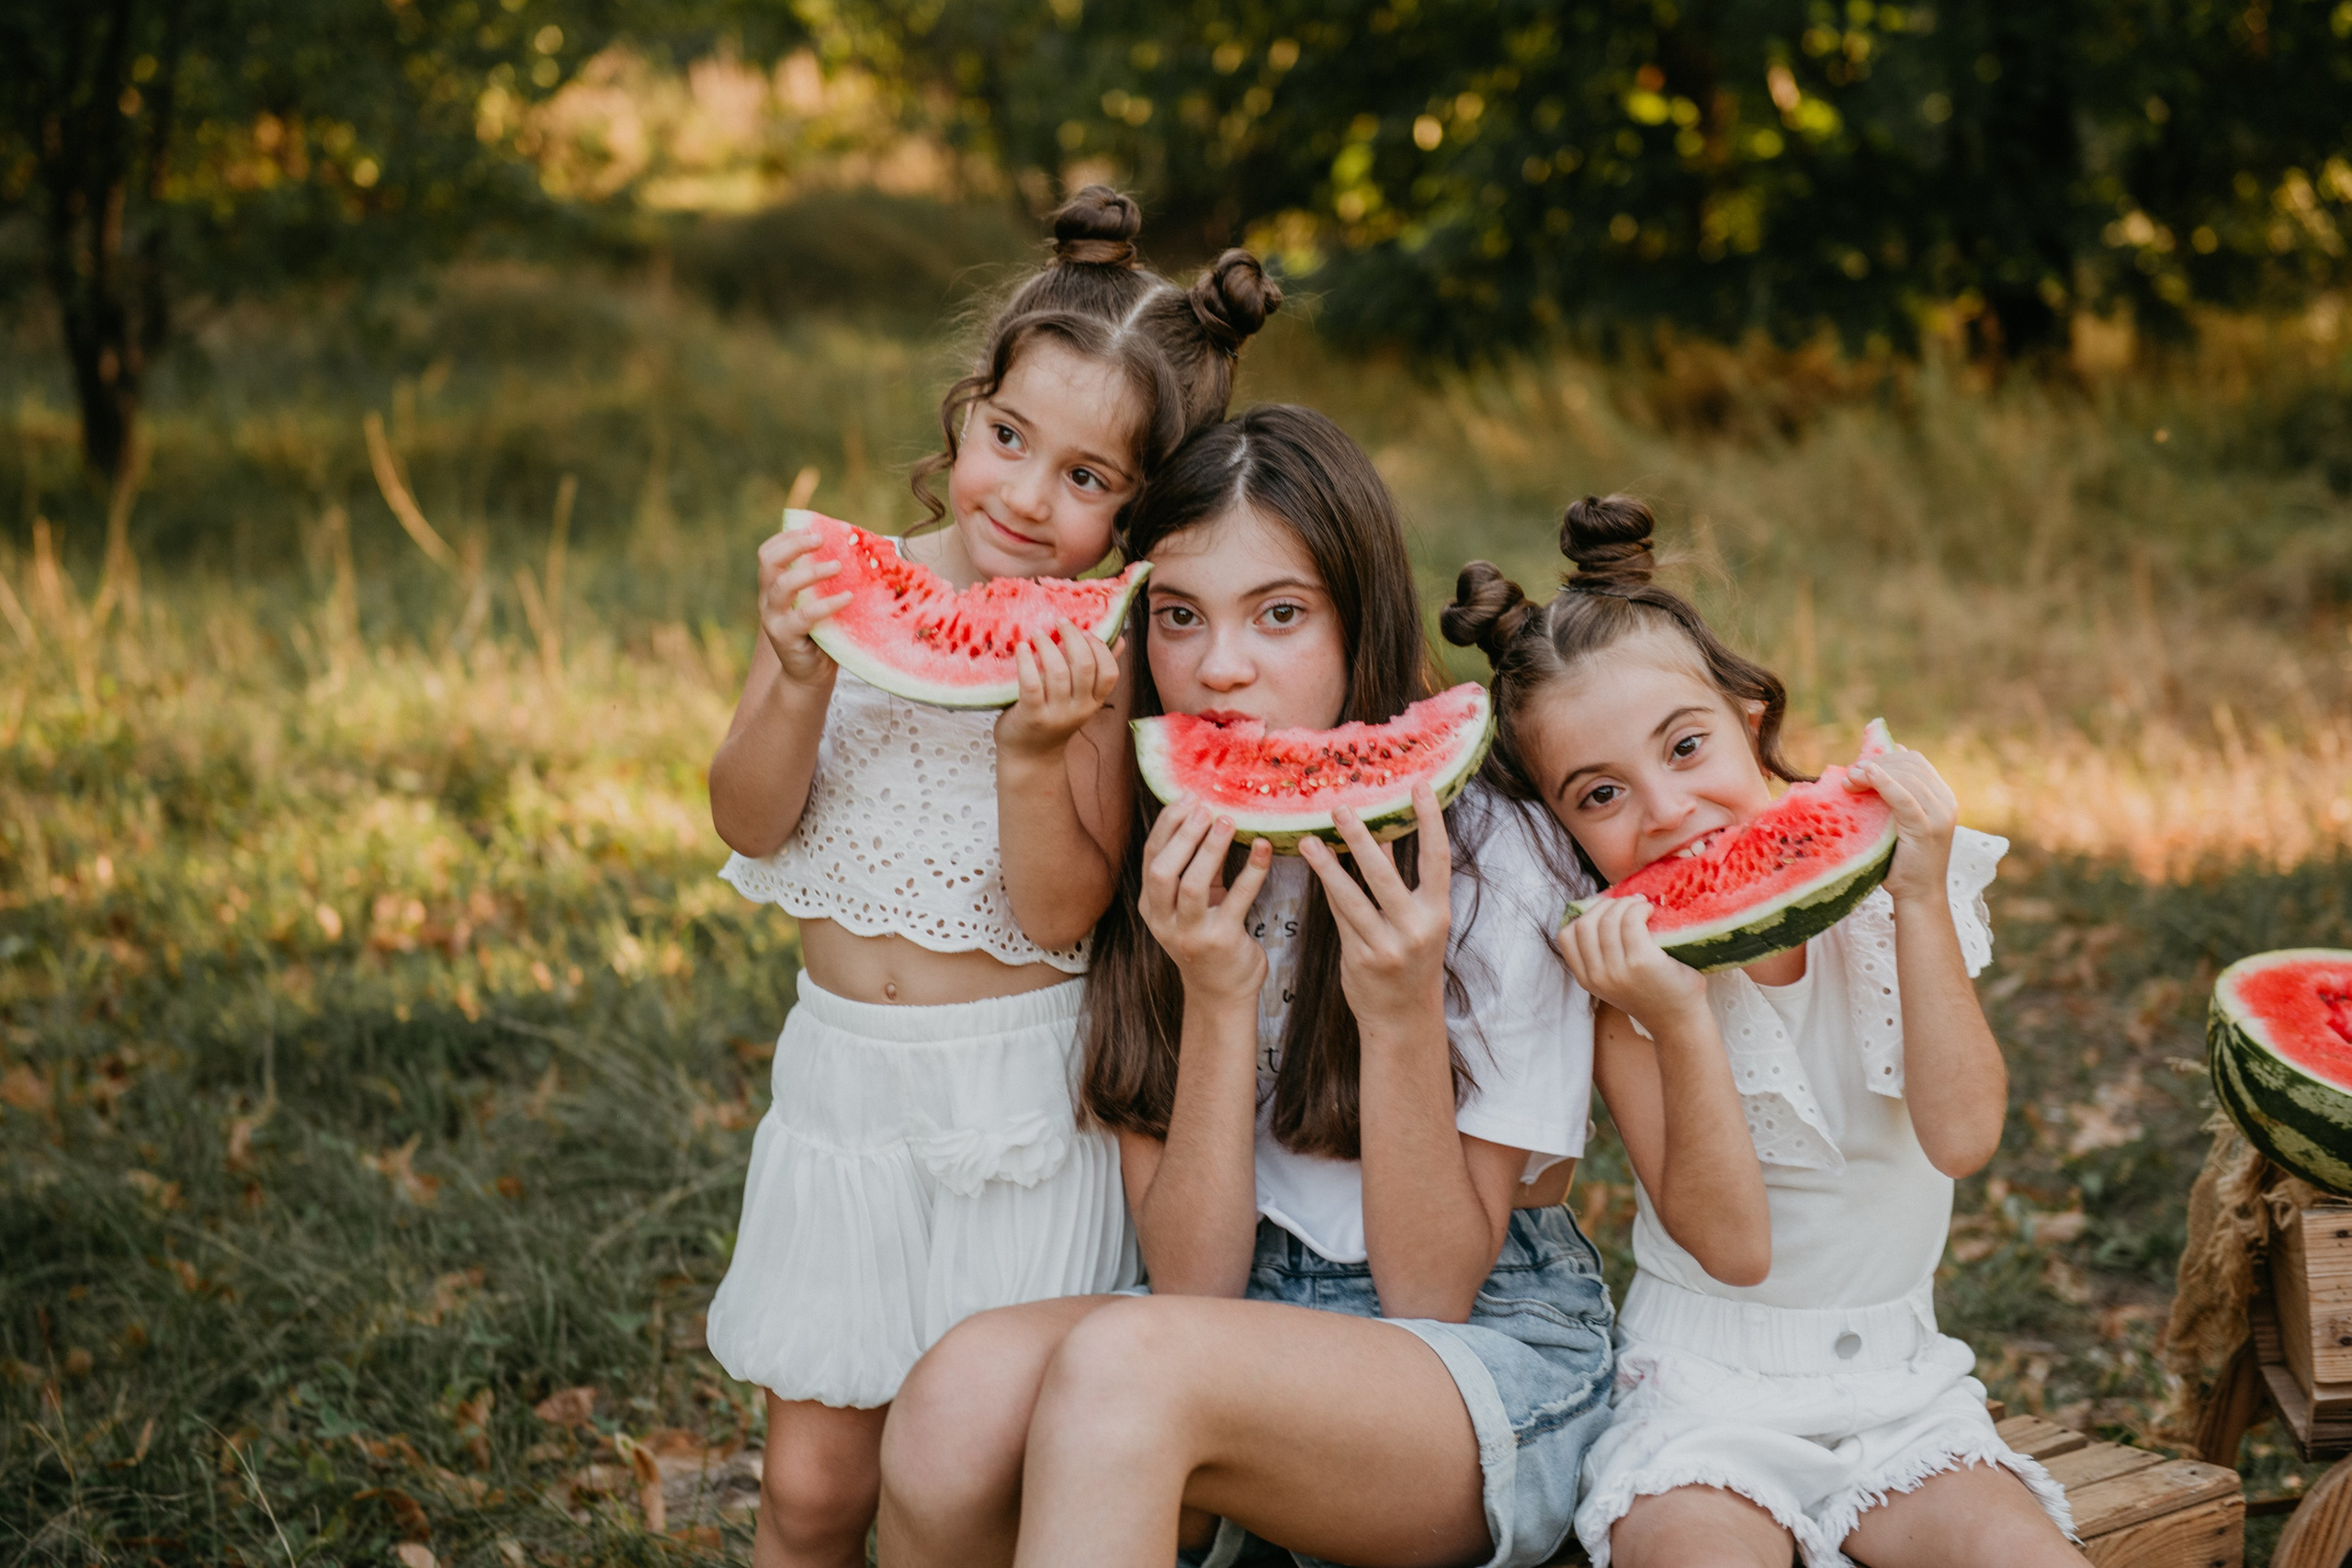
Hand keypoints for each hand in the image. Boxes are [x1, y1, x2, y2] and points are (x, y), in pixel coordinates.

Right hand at [757, 524, 850, 690]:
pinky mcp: (786, 637)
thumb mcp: (821, 600)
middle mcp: (768, 600)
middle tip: (821, 540)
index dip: (786, 537)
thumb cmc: (821, 632)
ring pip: (783, 585)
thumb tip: (858, 549)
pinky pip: (805, 616)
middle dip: (794, 546)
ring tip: (837, 566)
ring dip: (811, 572)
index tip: (812, 529)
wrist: (811, 674)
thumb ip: (828, 580)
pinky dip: (827, 604)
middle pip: (769, 562)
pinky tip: (847, 597)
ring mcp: (774, 619)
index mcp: (774, 586)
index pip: (768, 553)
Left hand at [996, 619, 1118, 760]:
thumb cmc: (1053, 719)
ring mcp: (1056, 714)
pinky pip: (1031, 684)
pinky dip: (1026, 662)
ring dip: (1047, 646)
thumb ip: (1097, 670)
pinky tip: (1021, 648)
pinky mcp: (1031, 717)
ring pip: (1058, 673)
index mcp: (1094, 702)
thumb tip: (1121, 639)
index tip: (1085, 631)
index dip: (1100, 647)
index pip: (1109, 672)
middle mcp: (1079, 709)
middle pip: (1085, 666)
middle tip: (1060, 621)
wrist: (1029, 756)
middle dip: (1073, 637)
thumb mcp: (1080, 697)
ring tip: (1037, 633)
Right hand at [1138, 799, 1274, 1009]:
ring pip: (1192, 885)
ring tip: (1229, 821)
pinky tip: (1263, 847)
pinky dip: (1252, 870)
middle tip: (1206, 808)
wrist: (1221, 991)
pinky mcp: (1222, 940)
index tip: (1187, 798)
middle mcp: (1164, 920)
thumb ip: (1197, 866)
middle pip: (1163, 870)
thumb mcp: (1194, 903)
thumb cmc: (1207, 937)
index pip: (1151, 857)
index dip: (1168, 825)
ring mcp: (1191, 933)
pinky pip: (1237, 899)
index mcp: (1152, 906)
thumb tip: (1210, 817)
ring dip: (1211, 849)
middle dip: (1183, 835)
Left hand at [1297, 786, 1451, 1035]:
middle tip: (1341, 809)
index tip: (1419, 786)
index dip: (1430, 821)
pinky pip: (1339, 916)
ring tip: (1309, 839)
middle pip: (1384, 876)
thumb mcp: (1418, 919)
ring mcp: (1386, 945)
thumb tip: (1384, 832)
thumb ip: (1401, 878)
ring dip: (1328, 866)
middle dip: (1362, 840)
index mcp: (1437, 912)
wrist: (1403, 1016)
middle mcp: (1415, 928)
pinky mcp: (1360, 958)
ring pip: (1353, 897)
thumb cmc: (1411, 958)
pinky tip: (1314, 864)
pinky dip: (1327, 888)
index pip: (1437, 858)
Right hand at [1557, 897, 1707, 1031]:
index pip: (1566, 936)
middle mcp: (1597, 976)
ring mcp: (1617, 970)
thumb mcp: (1614, 982)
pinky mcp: (1641, 962)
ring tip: (1642, 905)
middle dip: (1605, 905)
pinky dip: (1639, 910)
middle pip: (1585, 923)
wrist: (1678, 1021)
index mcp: (1587, 979)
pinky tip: (1651, 912)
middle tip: (1628, 903)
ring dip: (1625, 904)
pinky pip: (1631, 922)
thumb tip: (1604, 911)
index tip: (1606, 911)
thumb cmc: (1652, 995)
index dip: (1585, 915)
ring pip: (1608, 919)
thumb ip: (1601, 957)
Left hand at [1847, 745, 1958, 905]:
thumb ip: (1892, 796)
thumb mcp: (1897, 821)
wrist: (1918, 895)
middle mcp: (1946, 802)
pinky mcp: (1927, 828)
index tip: (1859, 766)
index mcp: (1942, 796)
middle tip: (1849, 775)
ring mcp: (1939, 815)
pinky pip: (1904, 798)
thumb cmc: (1901, 859)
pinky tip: (1867, 776)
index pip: (1915, 761)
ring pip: (1906, 777)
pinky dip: (1885, 783)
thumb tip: (1872, 764)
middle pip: (1910, 765)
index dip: (1885, 757)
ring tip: (1849, 781)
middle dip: (1876, 763)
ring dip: (1873, 772)